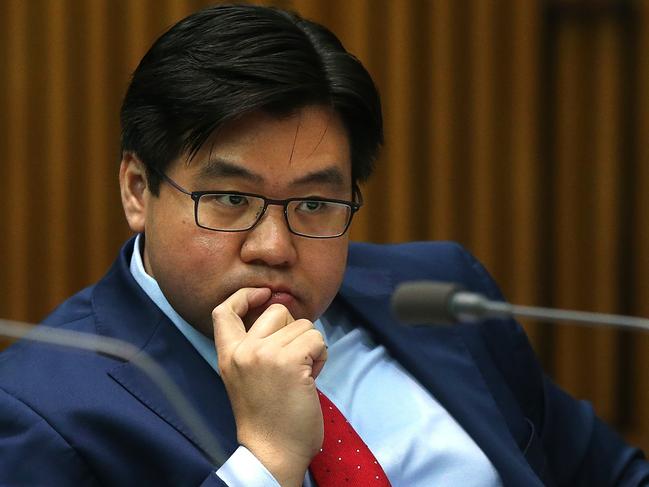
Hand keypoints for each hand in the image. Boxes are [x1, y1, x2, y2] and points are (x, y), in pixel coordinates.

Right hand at [212, 288, 326, 486]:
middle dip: (293, 329)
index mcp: (228, 355)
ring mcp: (265, 355)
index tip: (263, 294)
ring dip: (311, 347)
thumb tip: (282, 312)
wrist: (273, 453)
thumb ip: (256, 346)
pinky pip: (317, 340)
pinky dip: (321, 356)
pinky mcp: (290, 362)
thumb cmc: (267, 418)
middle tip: (294, 360)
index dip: (244, 295)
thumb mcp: (246, 377)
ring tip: (302, 374)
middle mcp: (243, 351)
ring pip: (304, 325)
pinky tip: (312, 378)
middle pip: (277, 311)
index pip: (224, 310)